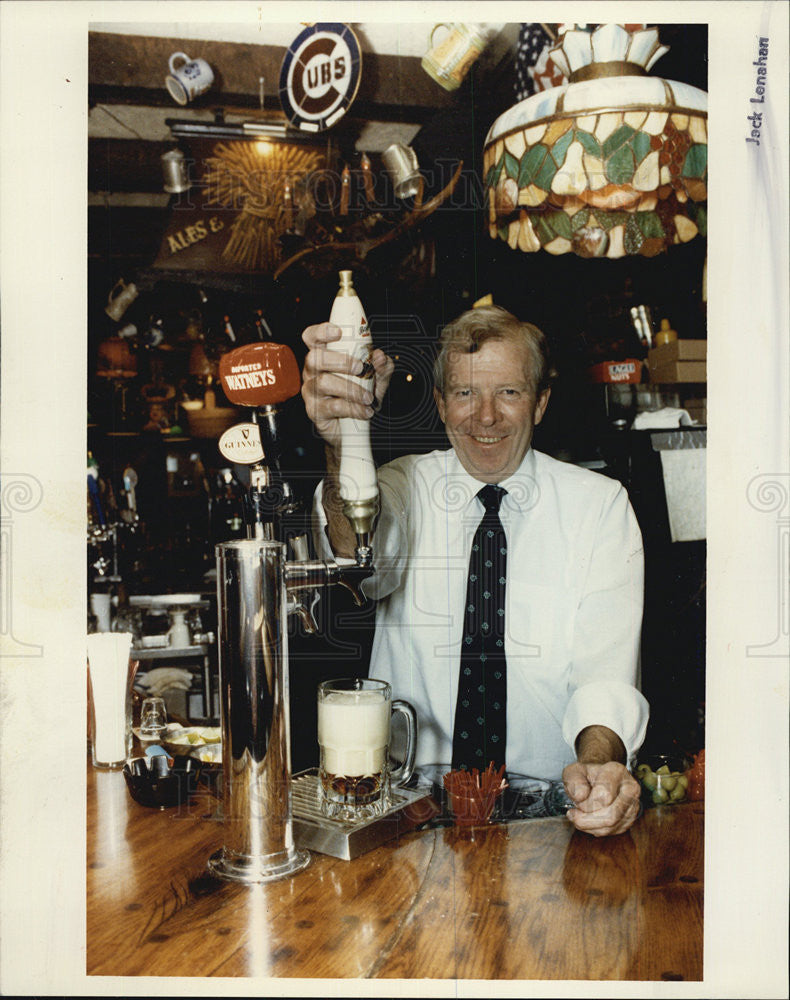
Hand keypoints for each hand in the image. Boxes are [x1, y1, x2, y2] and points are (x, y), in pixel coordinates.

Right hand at [301, 322, 393, 448]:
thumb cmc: (359, 395)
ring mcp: (311, 391)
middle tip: (360, 368)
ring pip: (324, 383)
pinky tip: (365, 411)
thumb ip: (380, 366)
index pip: (312, 337)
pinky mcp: (314, 411)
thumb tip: (379, 356)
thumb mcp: (376, 378)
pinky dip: (352, 408)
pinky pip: (331, 406)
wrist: (353, 428)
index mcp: (324, 356)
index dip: (321, 331)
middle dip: (340, 360)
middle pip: (314, 358)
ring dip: (351, 389)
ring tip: (368, 397)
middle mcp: (313, 371)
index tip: (338, 332)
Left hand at [561, 760, 640, 836]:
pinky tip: (588, 820)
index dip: (585, 802)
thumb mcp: (573, 772)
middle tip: (574, 813)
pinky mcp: (629, 820)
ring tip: (578, 816)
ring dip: (589, 825)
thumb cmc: (586, 777)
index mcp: (617, 772)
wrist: (596, 780)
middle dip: (587, 819)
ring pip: (611, 826)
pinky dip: (595, 829)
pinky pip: (611, 832)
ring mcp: (632, 806)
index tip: (577, 798)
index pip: (604, 796)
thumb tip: (581, 796)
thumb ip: (573, 780)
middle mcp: (630, 789)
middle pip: (611, 816)